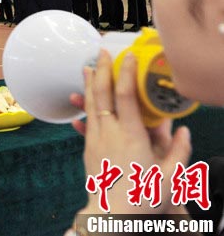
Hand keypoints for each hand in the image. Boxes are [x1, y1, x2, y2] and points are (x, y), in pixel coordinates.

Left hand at [72, 50, 191, 215]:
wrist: (111, 215)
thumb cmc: (142, 197)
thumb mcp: (170, 177)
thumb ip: (179, 151)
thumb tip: (184, 130)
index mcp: (131, 136)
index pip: (125, 96)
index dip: (126, 73)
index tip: (128, 57)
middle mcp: (109, 132)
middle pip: (102, 94)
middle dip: (103, 70)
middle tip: (101, 51)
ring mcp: (96, 139)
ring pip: (91, 104)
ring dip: (91, 84)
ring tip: (88, 67)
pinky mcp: (88, 148)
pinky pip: (87, 120)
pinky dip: (86, 104)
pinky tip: (82, 99)